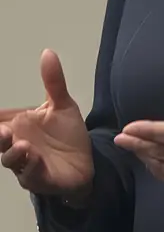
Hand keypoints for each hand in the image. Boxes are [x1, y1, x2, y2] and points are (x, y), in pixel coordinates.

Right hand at [0, 49, 93, 202]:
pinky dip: (31, 168)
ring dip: (14, 153)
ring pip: (10, 160)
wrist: (87, 163)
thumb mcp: (62, 105)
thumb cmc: (67, 136)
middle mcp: (16, 145)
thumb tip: (47, 51)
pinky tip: (36, 158)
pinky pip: (30, 176)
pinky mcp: (39, 180)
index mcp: (18, 126)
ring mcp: (25, 164)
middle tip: (1, 130)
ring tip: (23, 145)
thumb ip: (53, 82)